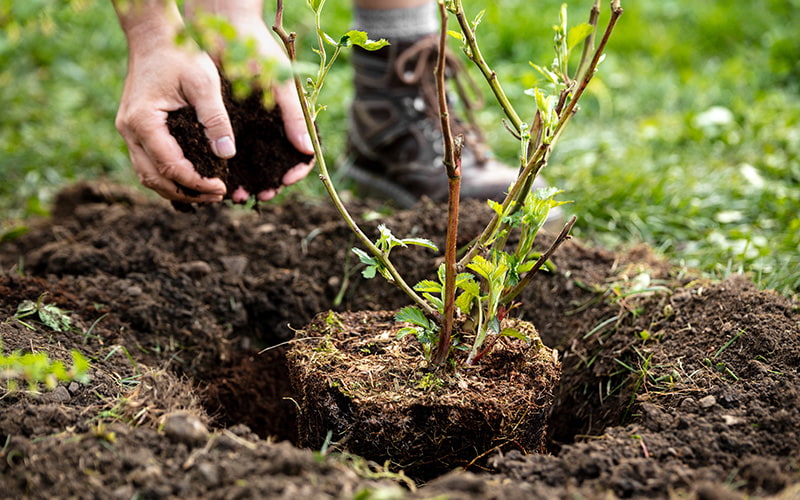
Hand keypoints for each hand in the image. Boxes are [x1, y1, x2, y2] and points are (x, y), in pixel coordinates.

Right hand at [115, 7, 233, 202]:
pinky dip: (168, 176)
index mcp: (143, 121)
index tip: (222, 187)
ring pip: (148, 175)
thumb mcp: (204, 83)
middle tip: (217, 196)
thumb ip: (215, 119)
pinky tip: (192, 178)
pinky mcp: (134, 128)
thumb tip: (227, 154)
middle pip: (154, 179)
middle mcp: (129, 130)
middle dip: (187, 193)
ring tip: (207, 193)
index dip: (197, 183)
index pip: (171, 167)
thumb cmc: (180, 54)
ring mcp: (128, 130)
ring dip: (176, 189)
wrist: (154, 36)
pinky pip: (148, 162)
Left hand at [195, 15, 315, 201]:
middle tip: (261, 195)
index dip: (297, 170)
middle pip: (278, 161)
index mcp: (291, 115)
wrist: (224, 26)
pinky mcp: (230, 119)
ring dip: (249, 179)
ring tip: (239, 194)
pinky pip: (232, 149)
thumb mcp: (279, 83)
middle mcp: (273, 122)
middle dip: (271, 181)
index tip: (284, 180)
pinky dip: (230, 166)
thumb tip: (308, 150)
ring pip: (255, 160)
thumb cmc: (258, 50)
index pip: (303, 152)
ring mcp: (252, 122)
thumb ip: (294, 116)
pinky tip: (222, 176)